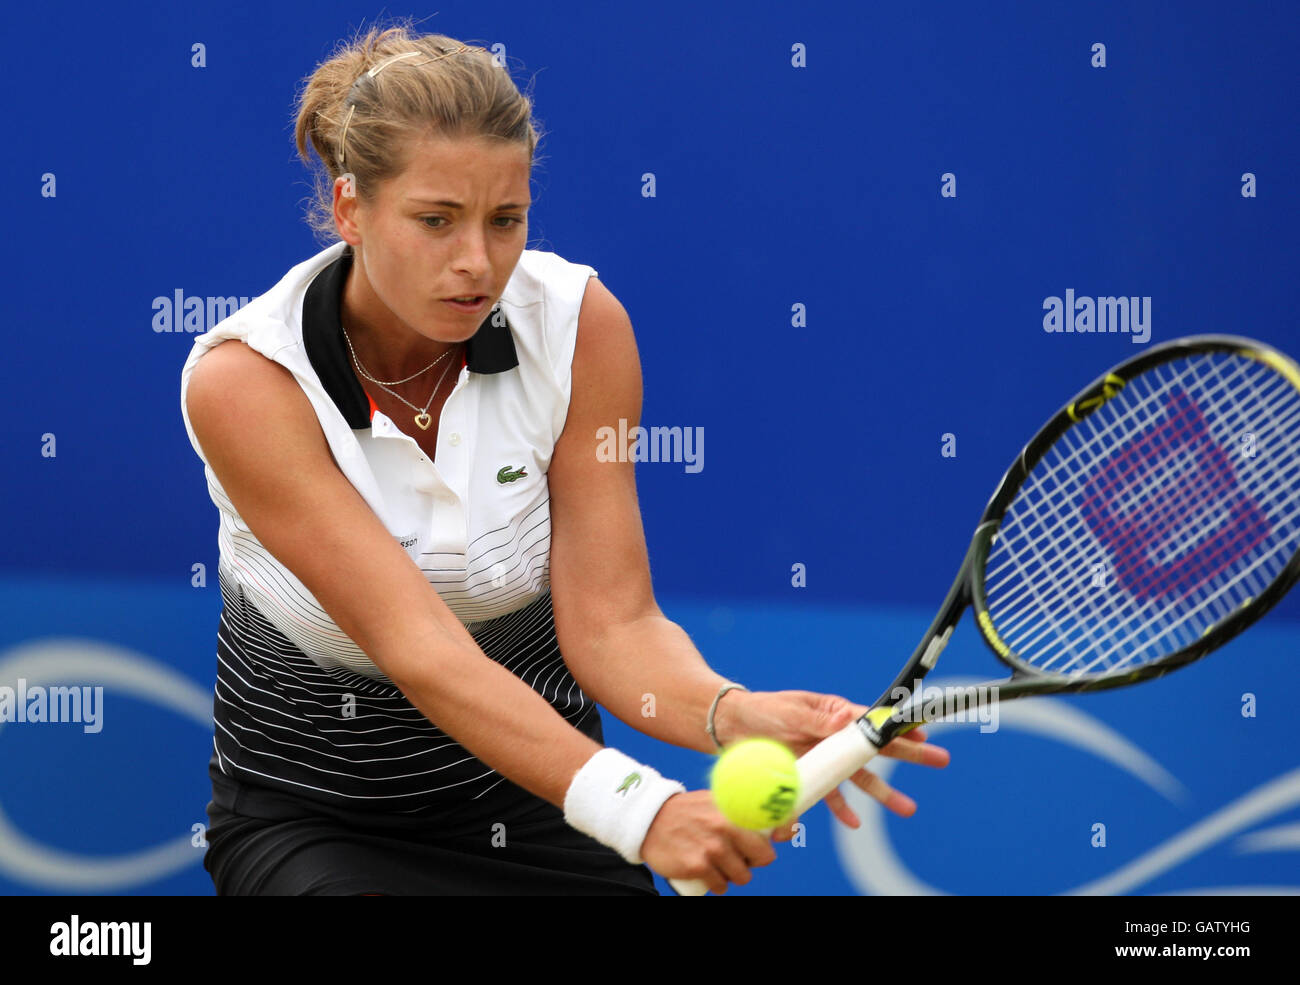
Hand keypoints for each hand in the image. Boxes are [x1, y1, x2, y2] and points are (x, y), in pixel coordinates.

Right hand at [640, 790, 775, 894]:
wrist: (649, 820)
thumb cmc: (687, 812)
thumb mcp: (714, 800)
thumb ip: (737, 809)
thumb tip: (770, 823)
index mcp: (732, 808)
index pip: (774, 820)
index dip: (783, 831)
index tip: (780, 836)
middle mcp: (725, 826)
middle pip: (763, 857)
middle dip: (754, 860)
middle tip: (741, 856)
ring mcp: (712, 848)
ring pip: (742, 876)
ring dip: (734, 875)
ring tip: (720, 865)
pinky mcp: (698, 866)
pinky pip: (721, 886)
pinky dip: (717, 885)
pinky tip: (708, 875)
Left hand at [712, 689, 949, 835]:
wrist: (730, 728)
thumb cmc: (762, 711)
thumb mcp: (789, 711)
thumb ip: (818, 718)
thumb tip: (850, 717)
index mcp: (834, 712)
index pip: (873, 721)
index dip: (899, 728)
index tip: (923, 733)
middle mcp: (834, 735)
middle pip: (877, 749)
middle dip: (910, 756)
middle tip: (941, 760)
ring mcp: (824, 757)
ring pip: (859, 778)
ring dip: (883, 795)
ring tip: (908, 809)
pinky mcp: (809, 776)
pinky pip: (830, 795)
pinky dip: (842, 809)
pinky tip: (854, 823)